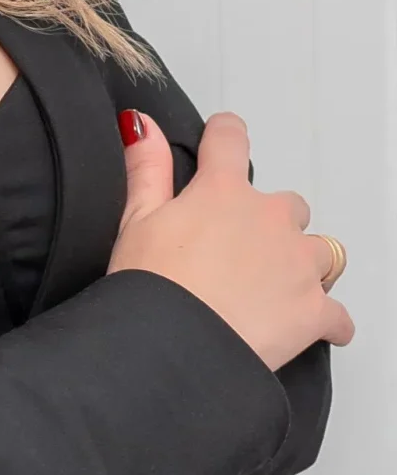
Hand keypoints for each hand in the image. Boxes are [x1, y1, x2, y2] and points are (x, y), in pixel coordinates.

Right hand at [108, 109, 354, 368]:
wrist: (174, 349)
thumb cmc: (151, 289)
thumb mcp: (135, 220)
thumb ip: (147, 167)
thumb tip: (143, 125)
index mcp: (222, 192)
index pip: (230, 140)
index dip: (225, 136)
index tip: (224, 140)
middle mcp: (270, 219)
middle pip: (287, 205)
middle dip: (270, 223)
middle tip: (237, 252)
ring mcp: (299, 264)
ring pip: (322, 252)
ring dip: (304, 265)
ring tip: (273, 290)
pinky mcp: (315, 311)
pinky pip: (337, 314)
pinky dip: (328, 321)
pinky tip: (307, 329)